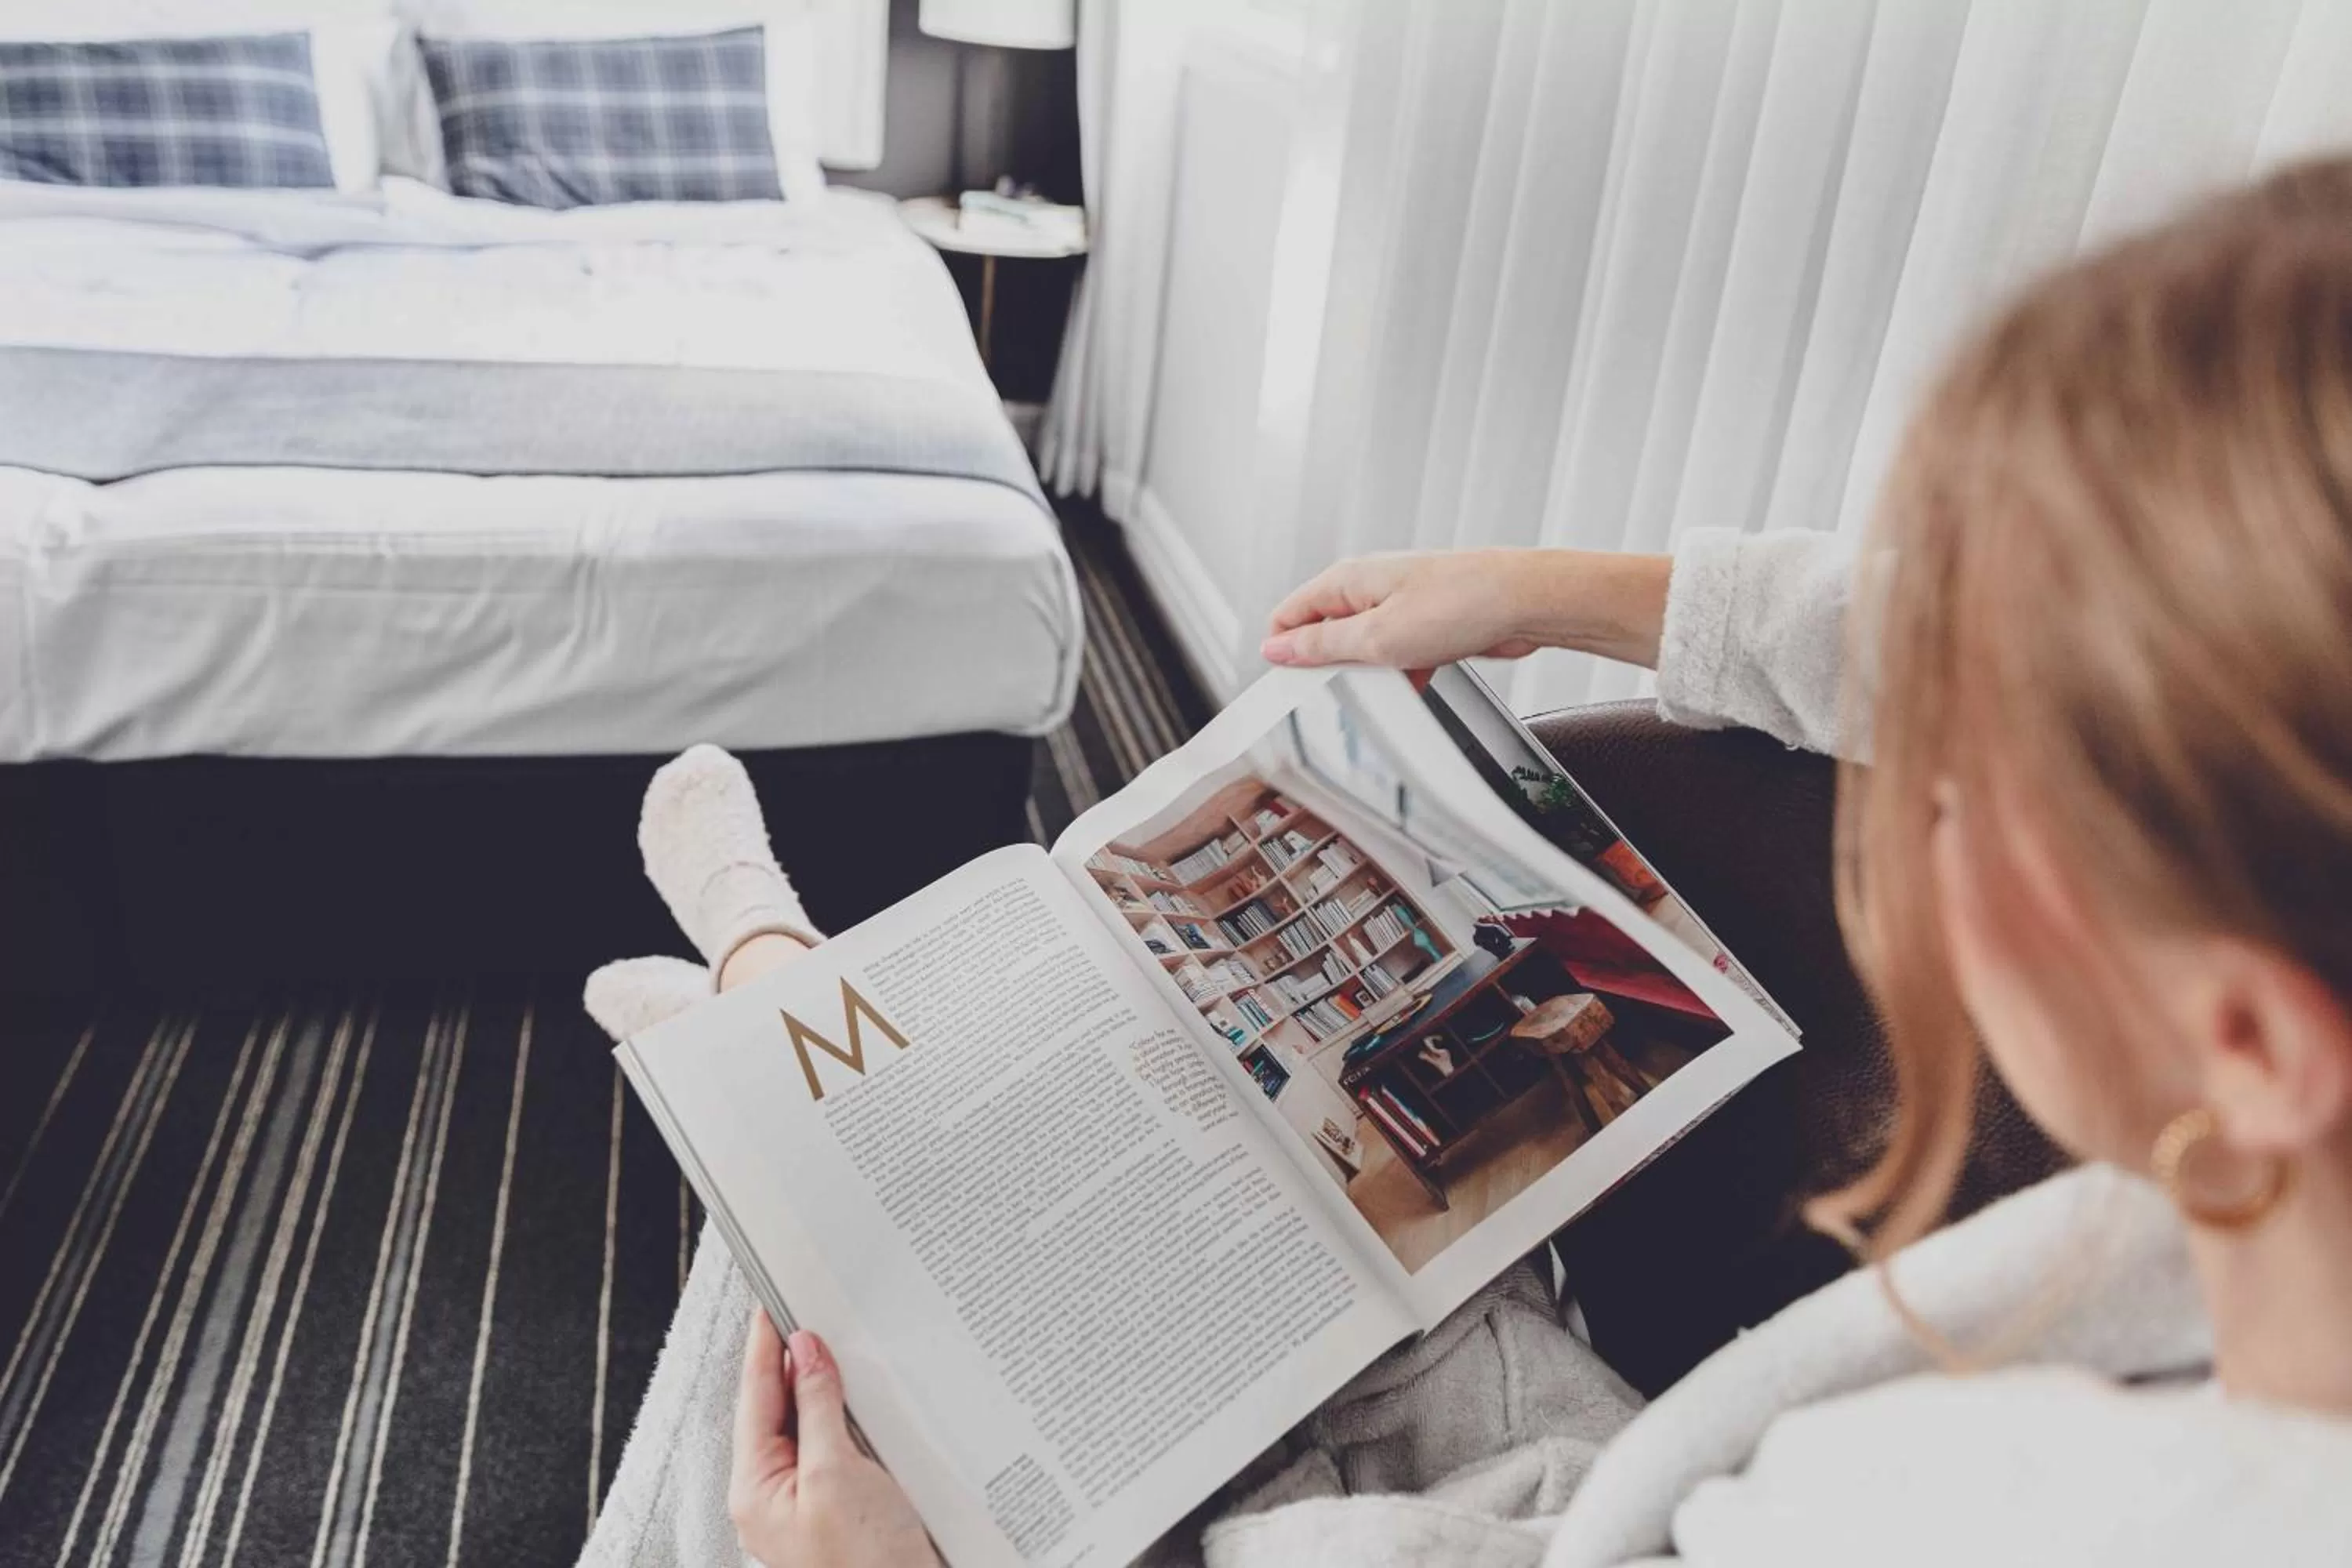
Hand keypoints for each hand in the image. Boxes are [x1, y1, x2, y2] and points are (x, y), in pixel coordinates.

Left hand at [730, 1313, 939, 1567]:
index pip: (756, 1396)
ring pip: (807, 1425)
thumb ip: (817, 1408)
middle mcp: (773, 1494)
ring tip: (834, 1341)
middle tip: (807, 1308)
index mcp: (755, 1488)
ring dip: (822, 1387)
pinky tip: (861, 1397)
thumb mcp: (837, 1474)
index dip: (765, 1345)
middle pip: (777, 1408)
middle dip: (793, 1359)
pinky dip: (844, 1416)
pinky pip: (833, 1447)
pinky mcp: (839, 1507)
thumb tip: (805, 1352)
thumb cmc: (867, 1564)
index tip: (771, 1301)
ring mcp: (806, 1502)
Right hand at [1261, 549, 1671, 671]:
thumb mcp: (1377, 636)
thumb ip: (1322, 646)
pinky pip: (1397, 654)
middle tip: (1349, 690)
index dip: (1284, 652)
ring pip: (1364, 649)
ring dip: (1372, 674)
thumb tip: (1277, 648)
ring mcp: (1399, 605)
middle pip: (1325, 635)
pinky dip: (1401, 673)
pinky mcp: (1425, 623)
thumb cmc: (1460, 603)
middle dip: (1332, 667)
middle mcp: (1369, 588)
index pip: (1289, 616)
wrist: (1526, 602)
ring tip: (1390, 685)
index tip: (1293, 684)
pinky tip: (1416, 685)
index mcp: (1347, 580)